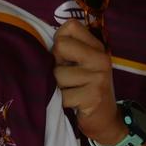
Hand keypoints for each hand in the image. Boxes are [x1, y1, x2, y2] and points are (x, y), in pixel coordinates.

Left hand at [54, 19, 126, 143]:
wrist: (106, 119)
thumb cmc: (86, 89)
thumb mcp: (82, 64)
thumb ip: (68, 49)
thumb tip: (39, 42)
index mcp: (97, 47)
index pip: (71, 26)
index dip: (59, 40)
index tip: (64, 57)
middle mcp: (101, 58)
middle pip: (60, 46)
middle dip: (56, 64)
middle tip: (66, 77)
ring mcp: (98, 77)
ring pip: (57, 74)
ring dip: (57, 87)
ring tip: (70, 92)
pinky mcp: (93, 97)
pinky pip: (62, 96)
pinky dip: (61, 103)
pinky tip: (72, 104)